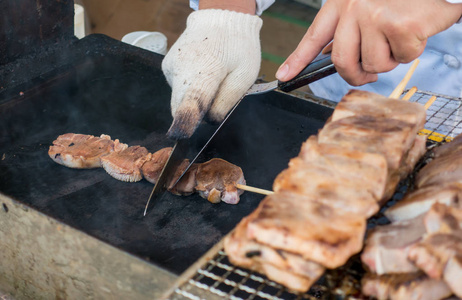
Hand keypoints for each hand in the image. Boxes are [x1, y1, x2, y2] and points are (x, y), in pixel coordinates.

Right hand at [162, 9, 261, 139]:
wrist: (220, 18)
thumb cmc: (237, 47)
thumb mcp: (244, 76)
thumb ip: (226, 101)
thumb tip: (209, 121)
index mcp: (204, 69)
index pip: (192, 100)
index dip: (186, 120)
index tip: (180, 135)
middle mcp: (181, 68)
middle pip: (181, 106)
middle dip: (194, 114)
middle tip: (215, 99)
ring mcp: (171, 67)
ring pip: (178, 99)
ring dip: (192, 101)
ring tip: (211, 80)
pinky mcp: (167, 66)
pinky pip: (177, 89)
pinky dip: (188, 90)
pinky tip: (202, 75)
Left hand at [276, 0, 461, 85]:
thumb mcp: (365, 7)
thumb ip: (348, 32)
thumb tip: (330, 58)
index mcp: (340, 3)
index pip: (313, 37)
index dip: (297, 60)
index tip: (284, 76)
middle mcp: (353, 8)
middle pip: (342, 62)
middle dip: (357, 75)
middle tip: (369, 74)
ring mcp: (375, 16)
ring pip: (374, 65)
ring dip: (391, 58)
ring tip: (400, 35)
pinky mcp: (400, 25)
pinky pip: (402, 58)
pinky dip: (412, 51)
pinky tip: (416, 31)